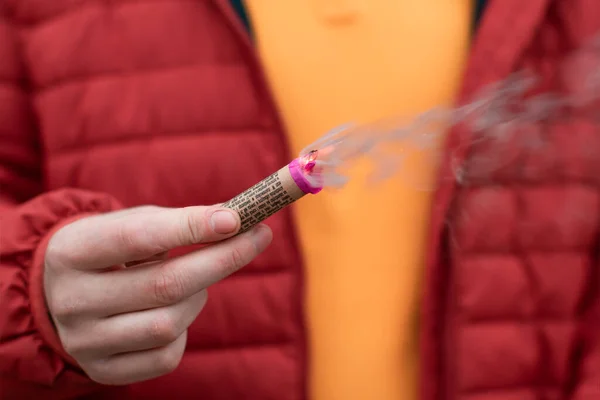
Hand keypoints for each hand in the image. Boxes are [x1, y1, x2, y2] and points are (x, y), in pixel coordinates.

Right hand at [43, 205, 271, 384]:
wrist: (64, 294)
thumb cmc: (113, 249)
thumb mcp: (133, 223)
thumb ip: (178, 221)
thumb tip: (235, 223)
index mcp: (72, 251)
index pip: (136, 238)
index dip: (190, 227)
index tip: (236, 218)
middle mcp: (71, 300)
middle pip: (164, 285)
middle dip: (222, 260)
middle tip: (258, 237)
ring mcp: (84, 341)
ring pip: (169, 324)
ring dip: (197, 297)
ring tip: (192, 282)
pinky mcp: (103, 370)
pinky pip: (167, 355)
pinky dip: (183, 331)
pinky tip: (173, 312)